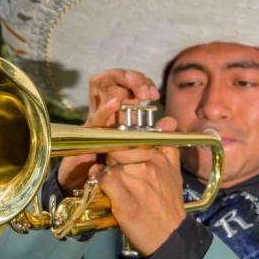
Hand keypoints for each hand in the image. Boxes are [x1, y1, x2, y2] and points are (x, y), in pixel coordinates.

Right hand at [56, 69, 160, 192]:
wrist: (86, 181)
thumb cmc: (113, 161)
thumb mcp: (136, 144)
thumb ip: (153, 132)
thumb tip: (171, 122)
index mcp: (118, 106)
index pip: (127, 80)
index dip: (141, 81)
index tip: (154, 94)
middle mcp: (104, 107)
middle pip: (114, 77)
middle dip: (134, 79)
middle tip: (148, 92)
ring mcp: (94, 117)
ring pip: (101, 86)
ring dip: (121, 85)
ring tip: (138, 94)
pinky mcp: (86, 132)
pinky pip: (95, 117)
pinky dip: (105, 109)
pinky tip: (114, 102)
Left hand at [90, 116, 184, 255]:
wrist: (170, 237)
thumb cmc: (170, 206)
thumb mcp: (176, 174)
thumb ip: (169, 150)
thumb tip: (169, 126)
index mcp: (161, 157)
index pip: (135, 136)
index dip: (123, 140)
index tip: (119, 147)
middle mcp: (150, 163)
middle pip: (119, 147)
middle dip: (112, 155)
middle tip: (110, 165)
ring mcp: (136, 179)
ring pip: (110, 161)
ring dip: (104, 168)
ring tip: (105, 177)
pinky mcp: (123, 196)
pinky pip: (103, 178)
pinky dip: (97, 180)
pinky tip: (100, 186)